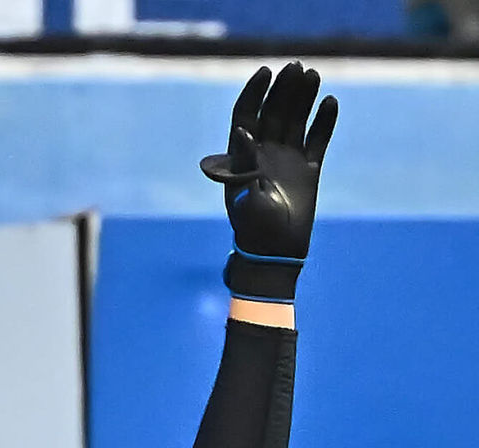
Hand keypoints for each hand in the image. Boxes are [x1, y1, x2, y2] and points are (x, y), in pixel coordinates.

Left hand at [201, 62, 337, 302]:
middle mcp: (263, 153)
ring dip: (304, 98)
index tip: (266, 72)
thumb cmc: (253, 229)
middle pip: (273, 111)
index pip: (246, 114)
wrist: (275, 254)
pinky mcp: (308, 170)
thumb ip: (243, 164)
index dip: (254, 92)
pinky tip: (331, 103)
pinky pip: (317, 139)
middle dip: (283, 89)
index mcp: (242, 157)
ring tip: (313, 75)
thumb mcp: (244, 196)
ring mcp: (286, 160)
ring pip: (296, 120)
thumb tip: (244, 130)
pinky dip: (324, 122)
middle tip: (295, 68)